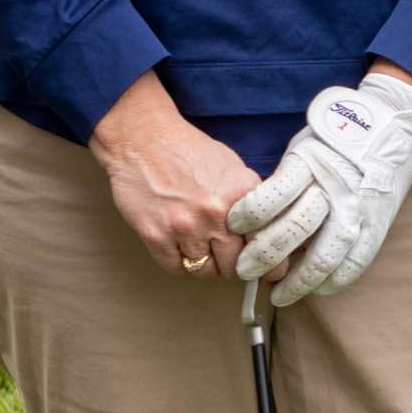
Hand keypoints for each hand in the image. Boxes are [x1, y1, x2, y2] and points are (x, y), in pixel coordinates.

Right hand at [96, 72, 269, 280]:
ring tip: (198, 246)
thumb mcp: (232, 167)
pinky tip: (178, 245)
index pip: (265, 244)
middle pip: (234, 266)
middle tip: (225, 257)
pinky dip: (179, 262)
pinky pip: (176, 267)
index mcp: (241, 194)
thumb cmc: (187, 150)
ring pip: (204, 271)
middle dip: (231, 265)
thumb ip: (250, 201)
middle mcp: (216, 213)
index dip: (267, 264)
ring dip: (204, 264)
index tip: (269, 274)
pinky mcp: (156, 235)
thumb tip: (268, 232)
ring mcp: (185, 227)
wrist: (142, 138)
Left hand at [228, 70, 411, 305]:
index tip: (233, 228)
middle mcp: (333, 189)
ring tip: (279, 295)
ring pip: (323, 257)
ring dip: (298, 282)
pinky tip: (318, 288)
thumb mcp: (302, 150)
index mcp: (309, 165)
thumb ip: (283, 183)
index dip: (247, 218)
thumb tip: (256, 223)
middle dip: (263, 257)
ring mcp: (358, 210)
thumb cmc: (337, 142)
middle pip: (293, 231)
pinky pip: (354, 262)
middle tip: (245, 271)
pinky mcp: (377, 225)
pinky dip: (333, 281)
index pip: (271, 198)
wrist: (392, 128)